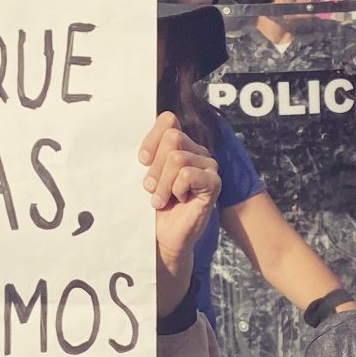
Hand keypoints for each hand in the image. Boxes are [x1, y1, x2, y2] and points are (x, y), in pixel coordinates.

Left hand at [140, 112, 219, 275]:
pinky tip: (179, 200)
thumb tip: (142, 139)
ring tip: (161, 199)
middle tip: (150, 188)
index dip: (152, 139)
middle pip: (172, 137)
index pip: (168, 120)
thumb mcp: (148, 174)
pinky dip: (176, 189)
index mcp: (182, 145)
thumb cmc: (155, 204)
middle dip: (155, 166)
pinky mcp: (214, 182)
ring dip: (162, 183)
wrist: (164, 236)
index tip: (142, 161)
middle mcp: (197, 151)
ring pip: (177, 158)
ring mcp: (208, 166)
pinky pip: (187, 174)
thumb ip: (149, 153)